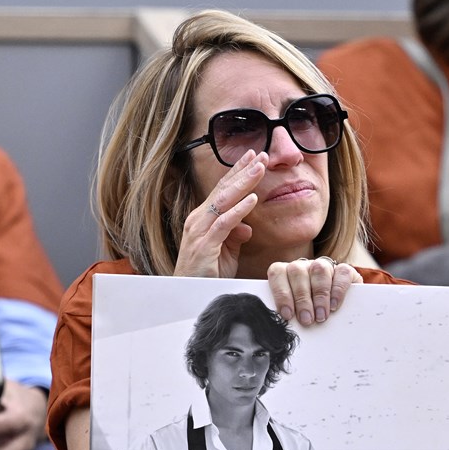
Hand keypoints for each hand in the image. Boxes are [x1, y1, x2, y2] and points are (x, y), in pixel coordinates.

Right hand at [174, 150, 266, 276]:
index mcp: (202, 219)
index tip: (254, 158)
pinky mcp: (204, 245)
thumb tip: (248, 226)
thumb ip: (235, 236)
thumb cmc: (206, 274)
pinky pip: (224, 223)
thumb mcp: (226, 252)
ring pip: (224, 201)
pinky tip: (252, 199)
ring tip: (260, 168)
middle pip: (223, 190)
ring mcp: (199, 231)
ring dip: (243, 183)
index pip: (222, 191)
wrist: (188, 295)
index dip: (238, 173)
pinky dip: (238, 210)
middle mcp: (198, 220)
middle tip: (261, 154)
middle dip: (243, 171)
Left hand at [267, 256, 362, 325]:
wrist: (339, 308)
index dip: (281, 293)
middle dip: (302, 299)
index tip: (287, 314)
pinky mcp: (344, 270)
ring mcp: (324, 265)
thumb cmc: (309, 311)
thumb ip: (289, 311)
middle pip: (297, 272)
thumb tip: (286, 322)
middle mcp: (304, 266)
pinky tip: (334, 306)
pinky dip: (338, 290)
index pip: (277, 273)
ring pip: (319, 270)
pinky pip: (342, 273)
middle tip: (306, 320)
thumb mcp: (295, 310)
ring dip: (319, 296)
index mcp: (286, 272)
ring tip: (321, 316)